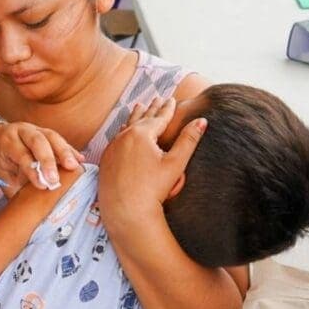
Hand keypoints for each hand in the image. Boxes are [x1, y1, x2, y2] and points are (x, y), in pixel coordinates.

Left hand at [0, 122, 82, 193]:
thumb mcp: (1, 175)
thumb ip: (16, 188)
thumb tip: (30, 208)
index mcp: (7, 141)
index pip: (22, 155)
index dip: (33, 170)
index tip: (42, 185)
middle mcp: (22, 131)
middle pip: (38, 141)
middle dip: (49, 160)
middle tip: (56, 179)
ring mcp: (35, 129)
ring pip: (52, 137)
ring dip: (64, 152)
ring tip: (74, 166)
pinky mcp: (46, 132)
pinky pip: (60, 140)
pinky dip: (70, 150)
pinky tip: (80, 160)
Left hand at [98, 97, 205, 221]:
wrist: (126, 210)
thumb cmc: (154, 189)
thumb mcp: (175, 164)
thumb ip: (188, 140)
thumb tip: (202, 120)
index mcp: (142, 134)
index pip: (159, 117)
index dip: (168, 108)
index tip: (172, 98)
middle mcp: (124, 137)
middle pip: (142, 118)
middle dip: (152, 108)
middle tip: (158, 98)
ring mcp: (112, 147)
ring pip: (126, 126)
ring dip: (135, 116)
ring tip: (140, 106)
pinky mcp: (106, 159)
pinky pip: (116, 139)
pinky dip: (123, 130)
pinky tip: (123, 129)